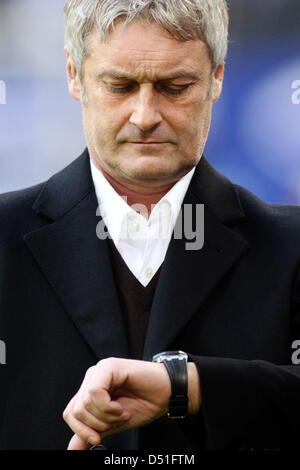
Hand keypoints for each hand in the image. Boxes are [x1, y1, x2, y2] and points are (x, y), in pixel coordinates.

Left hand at [63, 357, 200, 449]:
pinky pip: (95, 392)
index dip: (81, 431)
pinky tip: (122, 407)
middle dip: (98, 424)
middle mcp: (92, 377)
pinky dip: (109, 407)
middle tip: (118, 420)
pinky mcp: (108, 366)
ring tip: (123, 412)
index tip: (98, 440)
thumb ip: (92, 432)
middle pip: (76, 410)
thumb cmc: (144, 403)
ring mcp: (100, 370)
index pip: (70, 412)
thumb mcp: (113, 424)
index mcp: (91, 389)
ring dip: (107, 416)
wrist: (167, 393)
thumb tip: (71, 449)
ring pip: (85, 403)